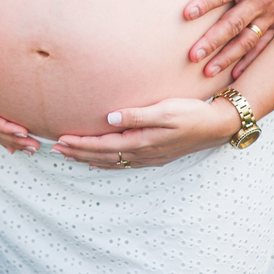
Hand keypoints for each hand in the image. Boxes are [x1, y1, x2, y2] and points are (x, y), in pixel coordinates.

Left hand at [52, 98, 240, 168]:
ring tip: (69, 156)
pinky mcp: (155, 156)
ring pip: (112, 161)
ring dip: (89, 158)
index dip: (81, 144)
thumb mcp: (165, 110)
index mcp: (142, 141)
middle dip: (78, 153)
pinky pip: (124, 163)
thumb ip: (136, 115)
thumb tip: (109, 118)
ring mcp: (149, 157)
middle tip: (56, 150)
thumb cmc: (191, 113)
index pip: (103, 145)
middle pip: (103, 156)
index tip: (61, 140)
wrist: (217, 125)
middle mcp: (143, 153)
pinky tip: (98, 162)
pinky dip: (107, 163)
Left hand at [184, 0, 273, 79]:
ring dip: (228, 56)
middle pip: (234, 23)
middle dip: (213, 40)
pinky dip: (251, 61)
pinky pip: (263, 45)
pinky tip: (236, 75)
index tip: (186, 15)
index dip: (206, 3)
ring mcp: (271, 13)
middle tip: (193, 55)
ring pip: (247, 39)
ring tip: (208, 70)